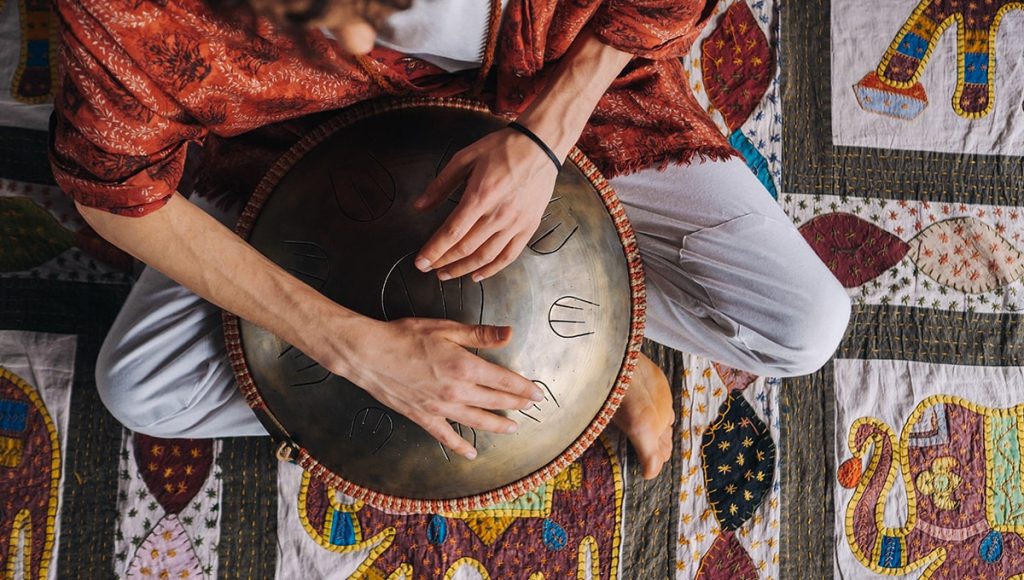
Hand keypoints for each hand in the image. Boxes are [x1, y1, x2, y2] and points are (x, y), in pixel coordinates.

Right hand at [328, 318, 544, 458]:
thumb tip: (510, 334)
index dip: (524, 388)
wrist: (369, 354)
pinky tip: (472, 452)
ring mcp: (440, 407)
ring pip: (477, 421)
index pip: (504, 381)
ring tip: (512, 428)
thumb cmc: (405, 336)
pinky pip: (447, 436)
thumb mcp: (445, 328)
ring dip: (498, 425)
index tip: (537, 393)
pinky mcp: (424, 417)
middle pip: (495, 402)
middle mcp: (457, 391)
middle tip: (530, 407)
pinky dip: (460, 445)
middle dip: (516, 405)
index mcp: (465, 366)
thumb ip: (480, 334)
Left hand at [412, 126, 558, 281]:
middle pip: (465, 248)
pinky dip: (492, 269)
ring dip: (463, 269)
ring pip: (485, 256)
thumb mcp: (465, 158)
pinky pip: (508, 255)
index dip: (433, 250)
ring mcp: (515, 223)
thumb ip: (441, 184)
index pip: (452, 232)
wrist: (541, 145)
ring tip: (446, 274)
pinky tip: (477, 275)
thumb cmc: (502, 149)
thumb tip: (419, 206)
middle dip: (443, 262)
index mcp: (480, 196)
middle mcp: (498, 214)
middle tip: (428, 268)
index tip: (420, 262)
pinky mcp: (528, 227)